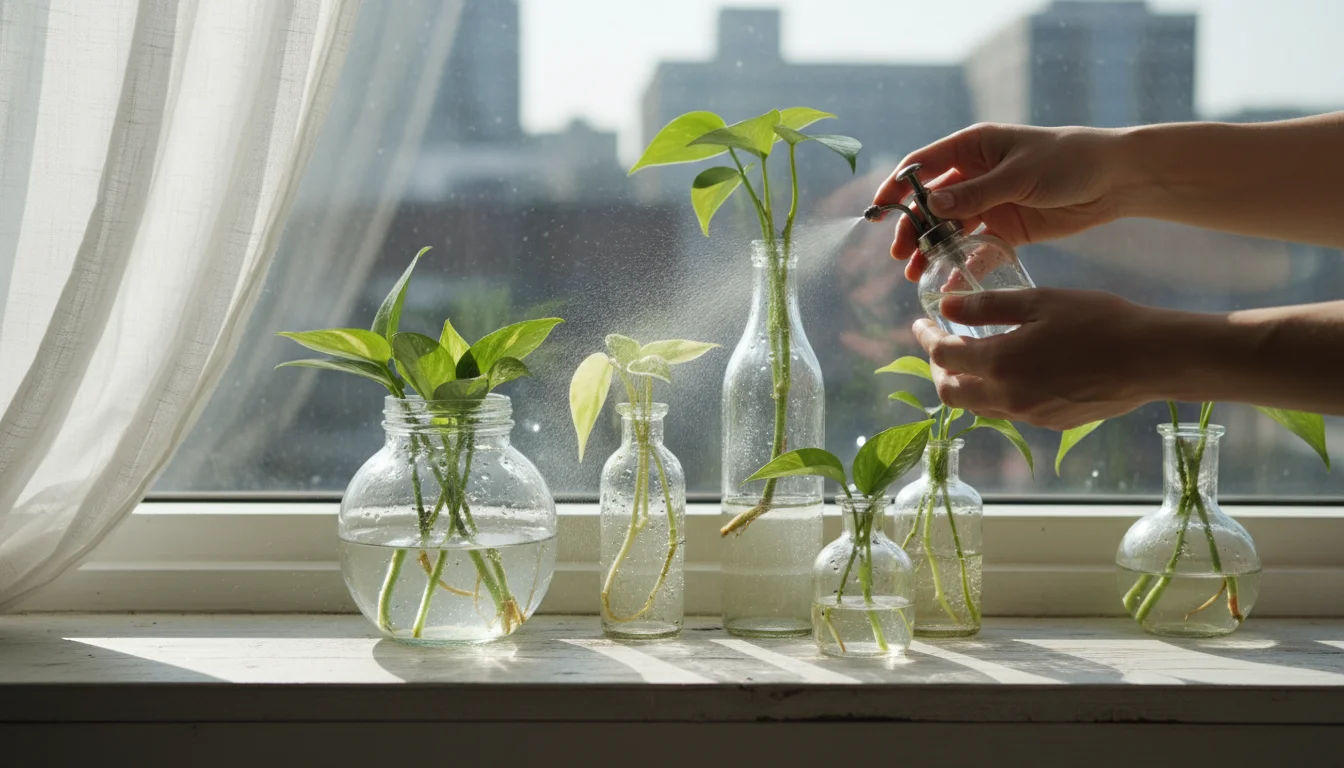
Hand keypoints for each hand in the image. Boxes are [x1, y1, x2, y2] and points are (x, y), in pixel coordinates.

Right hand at [873, 123, 1125, 281]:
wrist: (1114, 180)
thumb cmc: (1068, 160)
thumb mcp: (1019, 174)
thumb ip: (976, 193)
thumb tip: (931, 204)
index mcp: (973, 148)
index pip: (923, 165)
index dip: (898, 186)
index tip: (878, 210)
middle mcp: (975, 175)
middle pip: (930, 203)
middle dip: (912, 227)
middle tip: (900, 254)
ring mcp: (989, 203)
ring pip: (949, 228)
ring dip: (931, 249)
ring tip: (916, 274)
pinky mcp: (1005, 228)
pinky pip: (975, 248)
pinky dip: (961, 264)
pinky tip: (949, 281)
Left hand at [912, 288, 1161, 429]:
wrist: (1151, 359)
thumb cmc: (1099, 321)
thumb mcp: (1040, 301)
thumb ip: (986, 306)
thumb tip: (945, 305)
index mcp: (1001, 364)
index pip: (944, 355)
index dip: (926, 337)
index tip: (921, 324)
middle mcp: (1009, 397)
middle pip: (952, 392)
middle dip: (938, 369)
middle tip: (940, 345)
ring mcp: (1029, 415)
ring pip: (978, 407)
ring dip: (965, 385)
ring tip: (971, 360)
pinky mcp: (1050, 423)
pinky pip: (1008, 412)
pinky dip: (995, 394)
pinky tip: (1008, 373)